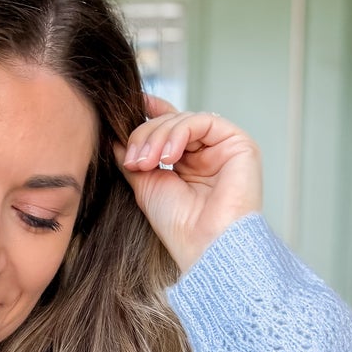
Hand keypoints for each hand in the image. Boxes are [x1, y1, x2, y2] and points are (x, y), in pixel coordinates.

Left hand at [115, 93, 263, 273]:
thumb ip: (133, 159)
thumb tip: (113, 136)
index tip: (130, 104)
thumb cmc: (178, 226)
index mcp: (188, 163)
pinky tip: (168, 157)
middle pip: (171, 122)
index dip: (150, 113)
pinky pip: (202, 121)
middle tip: (133, 161)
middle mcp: (208, 153)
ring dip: (158, 136)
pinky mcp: (239, 143)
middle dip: (145, 136)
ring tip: (146, 163)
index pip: (169, 127)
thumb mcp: (145, 186)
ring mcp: (223, 148)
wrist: (205, 246)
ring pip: (183, 119)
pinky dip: (179, 133)